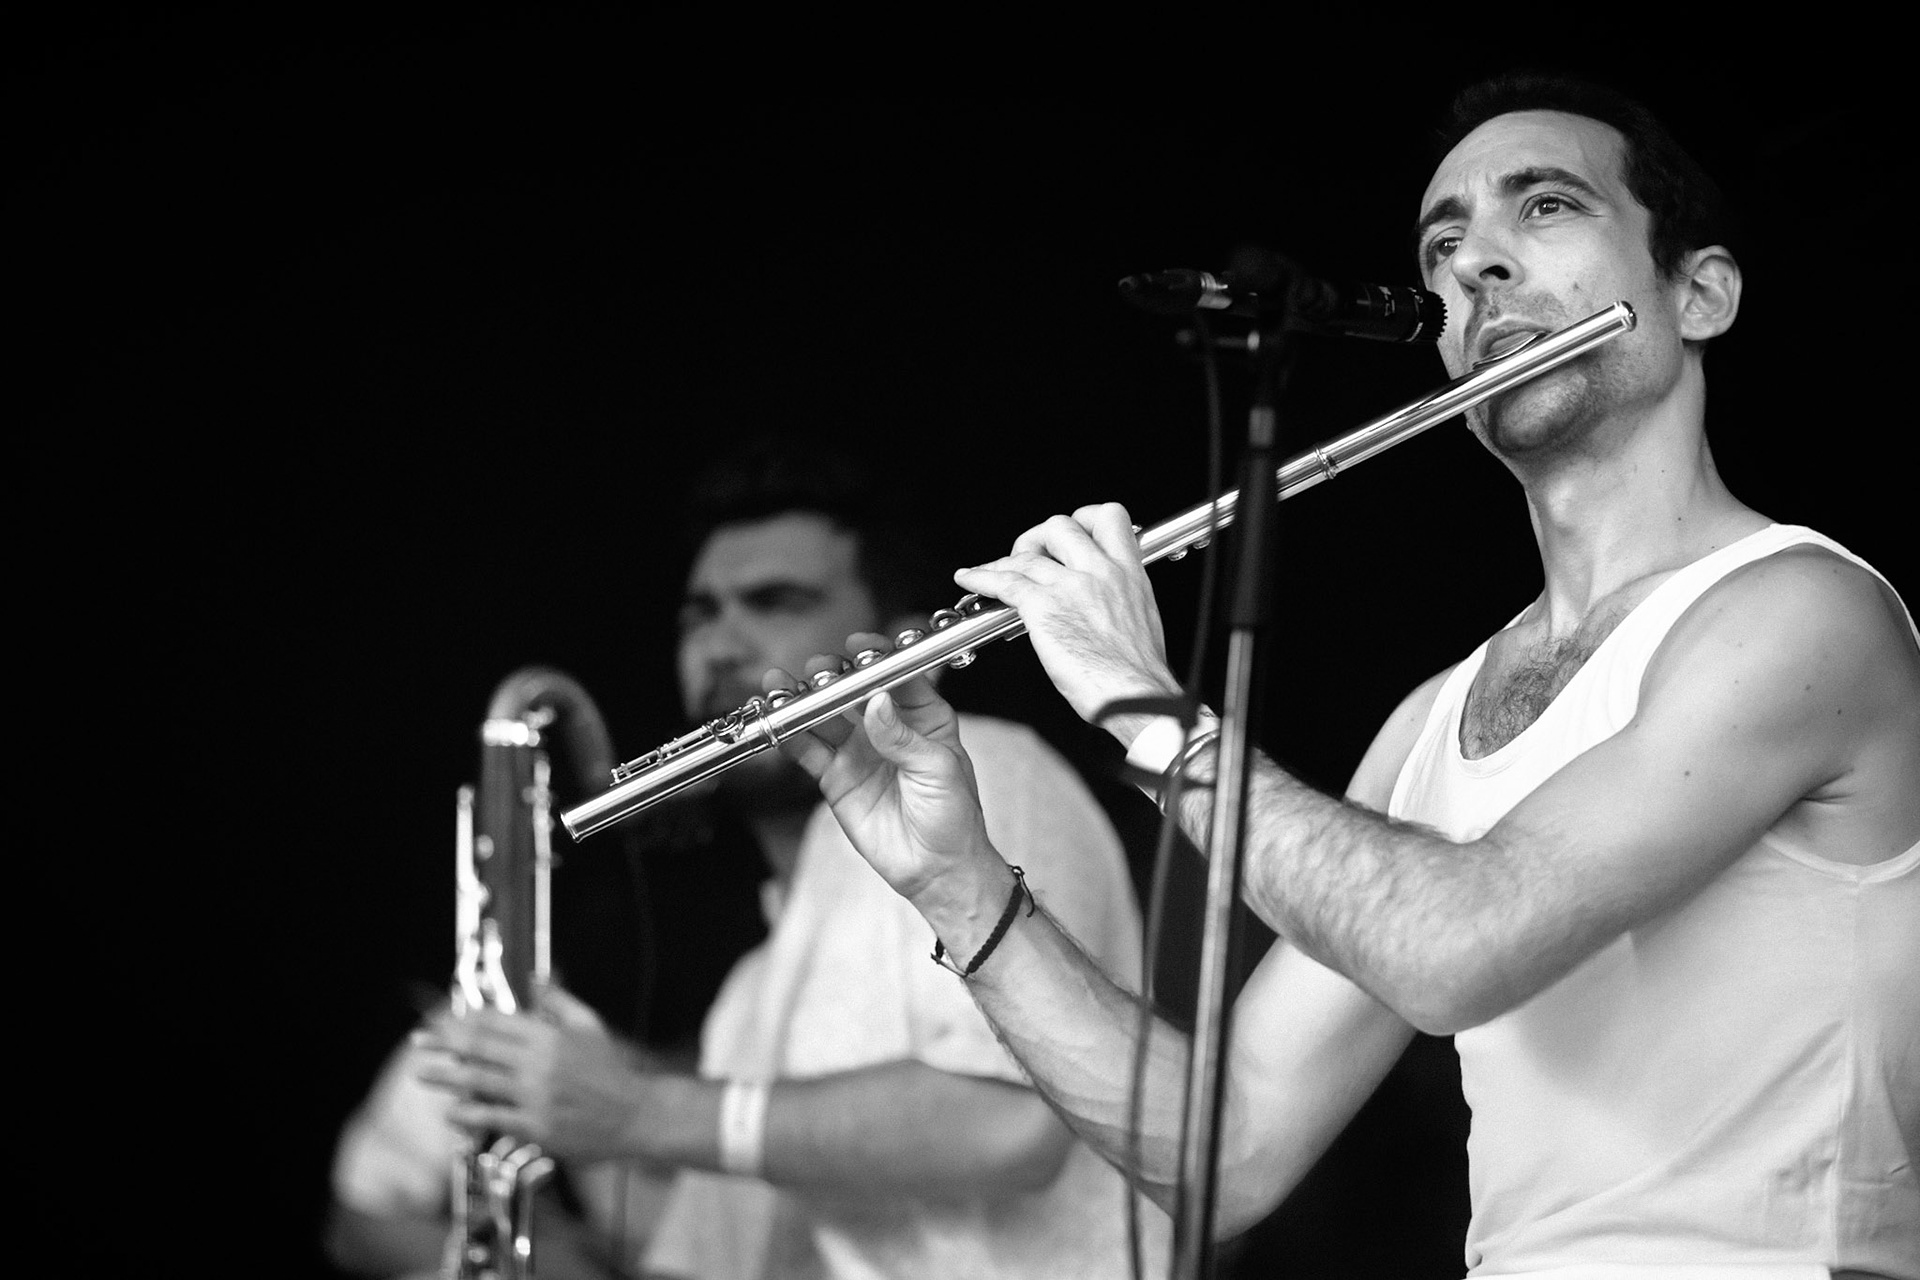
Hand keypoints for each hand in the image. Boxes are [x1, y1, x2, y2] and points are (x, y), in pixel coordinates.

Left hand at [416, 987, 657, 1164]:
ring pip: (479, 1082)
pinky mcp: (536, 1127)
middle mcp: (538, 1063)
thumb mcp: (590, 1025)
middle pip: (479, 1048)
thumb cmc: (611, 1069)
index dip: (464, 1018)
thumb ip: (559, 1001)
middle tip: (419, 1040)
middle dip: (444, 1042)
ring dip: (446, 1077)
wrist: (635, 1114)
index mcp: (550, 1035)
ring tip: (422, 1073)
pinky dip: (468, 1114)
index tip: (442, 1019)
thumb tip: (536, 978)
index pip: (496, 1021)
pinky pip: (492, 1118)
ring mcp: (535, 1097)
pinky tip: (450, 1111)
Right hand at [772, 636, 1006, 916]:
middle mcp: (888, 729)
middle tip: (819, 670)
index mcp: (924, 718)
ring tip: (782, 687)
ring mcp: (860, 752)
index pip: (898, 677)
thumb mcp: (937, 769)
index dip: (878, 659)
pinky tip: (778, 723)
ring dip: (804, 702)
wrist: (938, 869)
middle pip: (855, 692)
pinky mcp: (838, 779)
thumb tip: (876, 701)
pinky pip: (810, 752)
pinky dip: (792, 737)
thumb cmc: (953, 817)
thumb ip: (903, 736)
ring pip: (826, 718)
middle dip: (834, 677)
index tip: (859, 647)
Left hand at [954, 503, 1179, 732]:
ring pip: (1029, 553)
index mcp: (1129, 573)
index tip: (1072, 533)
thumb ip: (1119, 600)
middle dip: (1039, 538)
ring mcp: (1071, 586)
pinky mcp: (1044, 607)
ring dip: (1006, 559)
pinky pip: (1005, 581)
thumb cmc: (1137, 674)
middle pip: (1060, 526)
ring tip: (993, 572)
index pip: (1111, 517)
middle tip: (1030, 558)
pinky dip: (981, 577)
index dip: (1085, 519)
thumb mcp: (1142, 620)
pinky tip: (970, 579)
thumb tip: (1100, 602)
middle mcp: (1101, 571)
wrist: (1135, 696)